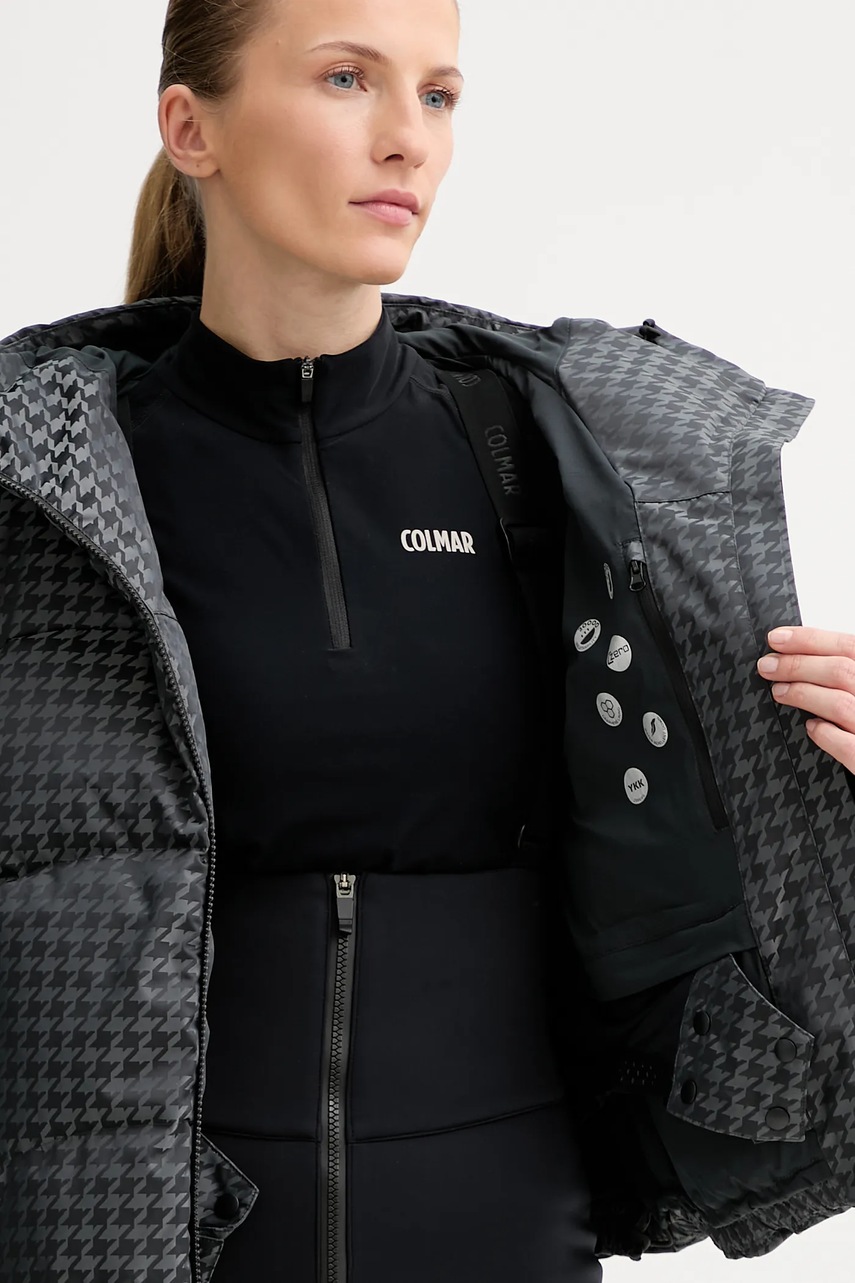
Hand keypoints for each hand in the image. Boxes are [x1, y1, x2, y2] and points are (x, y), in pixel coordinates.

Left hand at [757, 626, 854, 771]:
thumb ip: (850, 670)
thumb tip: (808, 651)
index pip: (849, 646)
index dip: (810, 640)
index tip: (777, 639)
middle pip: (840, 671)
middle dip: (796, 665)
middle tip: (768, 666)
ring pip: (840, 704)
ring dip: (803, 694)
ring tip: (780, 692)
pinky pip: (847, 746)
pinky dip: (825, 734)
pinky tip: (811, 727)